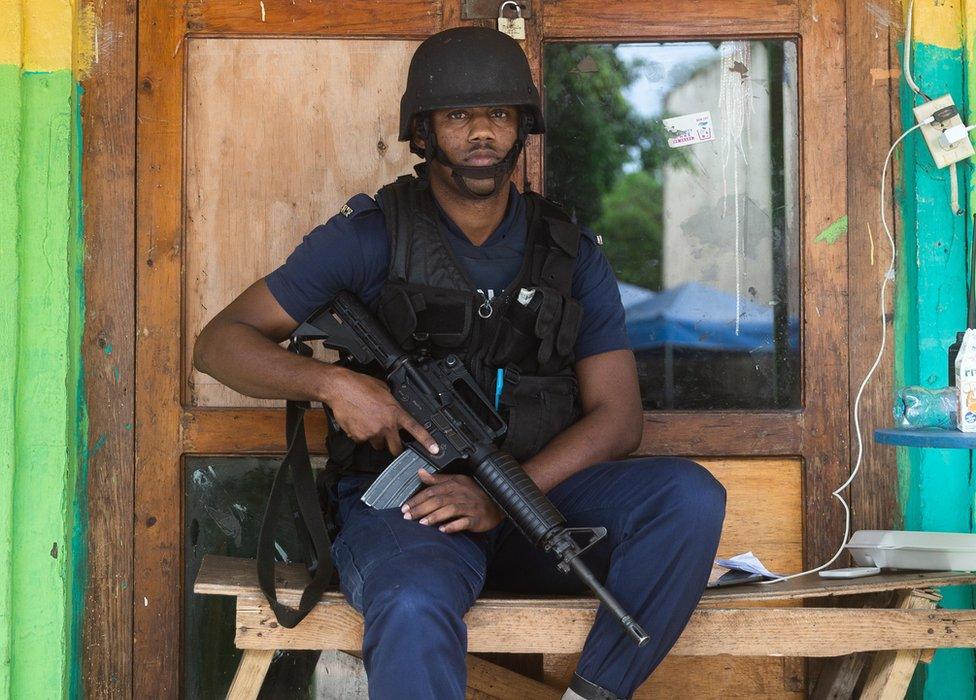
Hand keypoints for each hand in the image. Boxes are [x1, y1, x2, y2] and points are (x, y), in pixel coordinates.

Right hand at [322, 367, 438, 456]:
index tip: (434, 450)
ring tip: (367, 422)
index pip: (415, 429)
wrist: (340, 388)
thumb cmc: (360, 385)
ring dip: (375, 439)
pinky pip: (362, 441)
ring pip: (377, 444)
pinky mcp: (358, 437)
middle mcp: (385, 425)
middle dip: (395, 447)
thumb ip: (392, 403)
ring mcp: (372, 432)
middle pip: (396, 448)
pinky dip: (360, 435)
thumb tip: (393, 409)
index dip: (427, 441)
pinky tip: (357, 422)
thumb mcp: (384, 390)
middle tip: (391, 441)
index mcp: (395, 412)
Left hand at [402, 469, 505, 533]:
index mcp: (454, 484)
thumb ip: (437, 479)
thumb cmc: (474, 493)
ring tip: (422, 524)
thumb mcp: (456, 481)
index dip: (417, 499)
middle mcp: (460, 494)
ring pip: (449, 510)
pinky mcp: (476, 518)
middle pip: (438, 500)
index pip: (432, 490)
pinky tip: (443, 530)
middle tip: (407, 517)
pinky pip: (464, 522)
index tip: (405, 507)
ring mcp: (469, 507)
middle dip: (421, 509)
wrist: (497, 503)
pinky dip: (453, 526)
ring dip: (434, 517)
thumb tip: (420, 472)